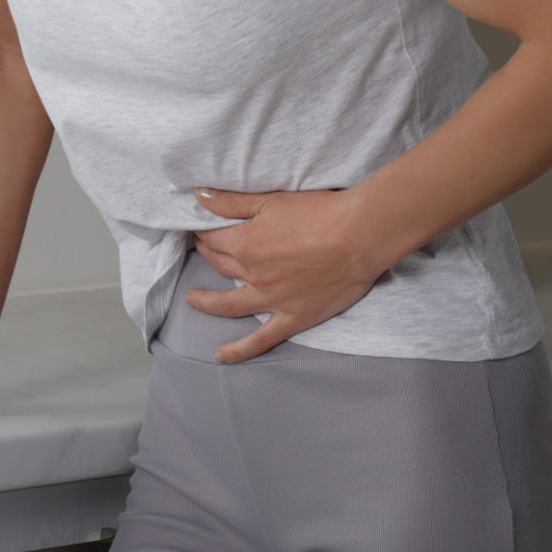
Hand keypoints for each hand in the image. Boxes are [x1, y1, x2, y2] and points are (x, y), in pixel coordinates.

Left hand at [187, 184, 392, 362]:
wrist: (359, 236)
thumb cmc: (319, 212)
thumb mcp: (270, 199)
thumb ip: (231, 201)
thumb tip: (199, 196)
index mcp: (244, 243)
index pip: (212, 239)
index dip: (204, 233)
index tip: (201, 229)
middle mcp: (252, 274)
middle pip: (219, 265)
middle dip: (206, 255)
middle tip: (201, 250)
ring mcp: (271, 300)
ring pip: (228, 304)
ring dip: (207, 302)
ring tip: (192, 300)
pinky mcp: (293, 317)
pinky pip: (260, 340)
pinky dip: (239, 350)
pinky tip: (221, 356)